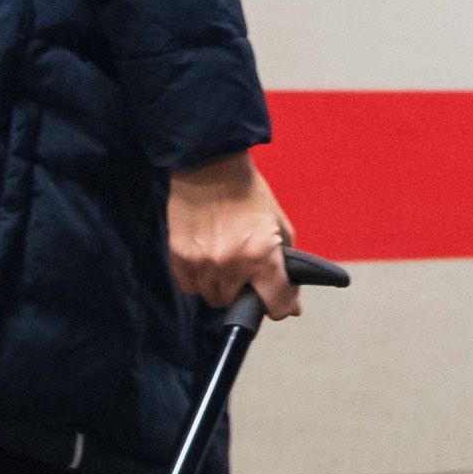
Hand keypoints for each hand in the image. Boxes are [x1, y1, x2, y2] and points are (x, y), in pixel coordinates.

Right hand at [165, 151, 298, 316]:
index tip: (279, 301)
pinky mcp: (179, 258)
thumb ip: (288, 269)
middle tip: (249, 271)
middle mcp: (230, 265)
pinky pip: (190, 287)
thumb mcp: (280, 226)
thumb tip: (293, 307)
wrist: (210, 166)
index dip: (281, 305)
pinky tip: (208, 261)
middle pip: (239, 303)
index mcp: (262, 256)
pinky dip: (200, 280)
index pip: (276, 305)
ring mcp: (202, 263)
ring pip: (214, 297)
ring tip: (228, 262)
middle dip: (248, 291)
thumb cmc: (249, 194)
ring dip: (223, 287)